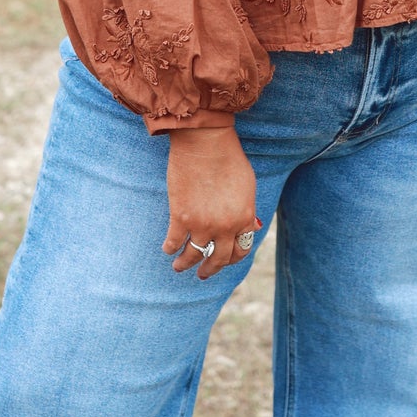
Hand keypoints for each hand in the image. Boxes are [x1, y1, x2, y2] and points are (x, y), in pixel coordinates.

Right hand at [164, 126, 260, 279]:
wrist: (205, 142)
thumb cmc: (229, 158)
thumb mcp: (248, 187)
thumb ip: (247, 209)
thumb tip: (249, 225)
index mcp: (244, 219)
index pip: (240, 250)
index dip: (231, 258)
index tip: (223, 260)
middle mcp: (225, 228)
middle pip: (218, 259)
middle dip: (209, 270)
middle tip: (202, 273)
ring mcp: (202, 225)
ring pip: (193, 256)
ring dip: (184, 264)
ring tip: (178, 266)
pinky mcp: (180, 218)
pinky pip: (174, 242)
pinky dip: (170, 248)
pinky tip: (167, 248)